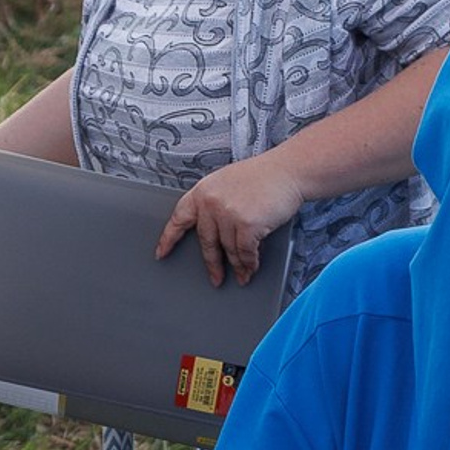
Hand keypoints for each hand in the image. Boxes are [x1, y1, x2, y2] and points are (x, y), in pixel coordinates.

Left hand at [156, 152, 303, 286]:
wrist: (288, 171)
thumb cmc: (263, 176)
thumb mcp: (227, 183)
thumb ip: (215, 203)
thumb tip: (213, 232)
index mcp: (202, 191)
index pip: (179, 218)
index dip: (169, 238)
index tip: (161, 253)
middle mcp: (210, 202)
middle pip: (206, 242)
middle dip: (212, 264)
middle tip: (216, 278)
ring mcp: (227, 214)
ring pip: (229, 250)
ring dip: (238, 265)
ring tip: (243, 275)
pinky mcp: (246, 225)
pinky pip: (245, 253)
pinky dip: (250, 263)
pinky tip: (252, 267)